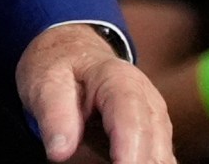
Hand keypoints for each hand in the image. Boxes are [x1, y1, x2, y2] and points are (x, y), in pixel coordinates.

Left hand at [18, 23, 174, 163]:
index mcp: (120, 80)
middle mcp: (148, 101)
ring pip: (162, 157)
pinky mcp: (157, 139)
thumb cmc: (61, 69)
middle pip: (154, 144)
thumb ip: (55, 116)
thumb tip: (60, 152)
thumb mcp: (47, 82)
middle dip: (138, 163)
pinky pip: (159, 161)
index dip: (129, 150)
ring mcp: (157, 121)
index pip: (131, 119)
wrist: (76, 56)